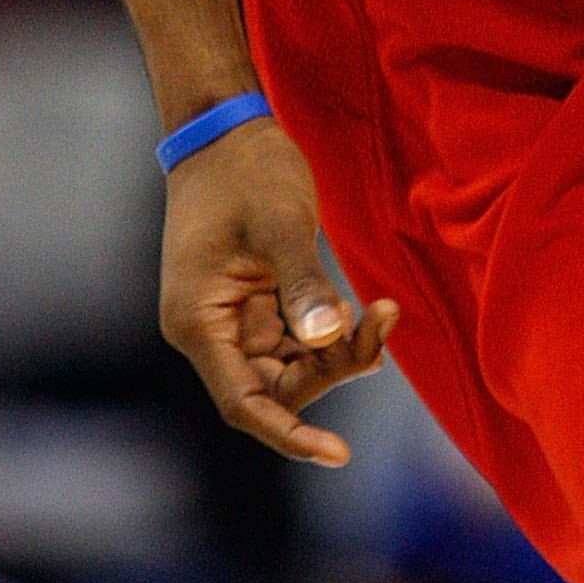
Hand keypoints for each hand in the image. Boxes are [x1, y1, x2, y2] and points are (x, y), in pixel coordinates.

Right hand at [159, 114, 398, 465]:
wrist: (227, 128)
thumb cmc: (248, 170)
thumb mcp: (281, 224)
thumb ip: (304, 284)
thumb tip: (329, 338)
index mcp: (199, 321)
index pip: (245, 404)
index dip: (290, 435)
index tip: (339, 454)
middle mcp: (208, 330)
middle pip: (275, 387)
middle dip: (333, 370)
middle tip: (383, 322)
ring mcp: (229, 319)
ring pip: (290, 366)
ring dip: (337, 351)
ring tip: (385, 313)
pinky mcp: (251, 303)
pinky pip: (295, 339)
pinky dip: (330, 333)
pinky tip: (368, 314)